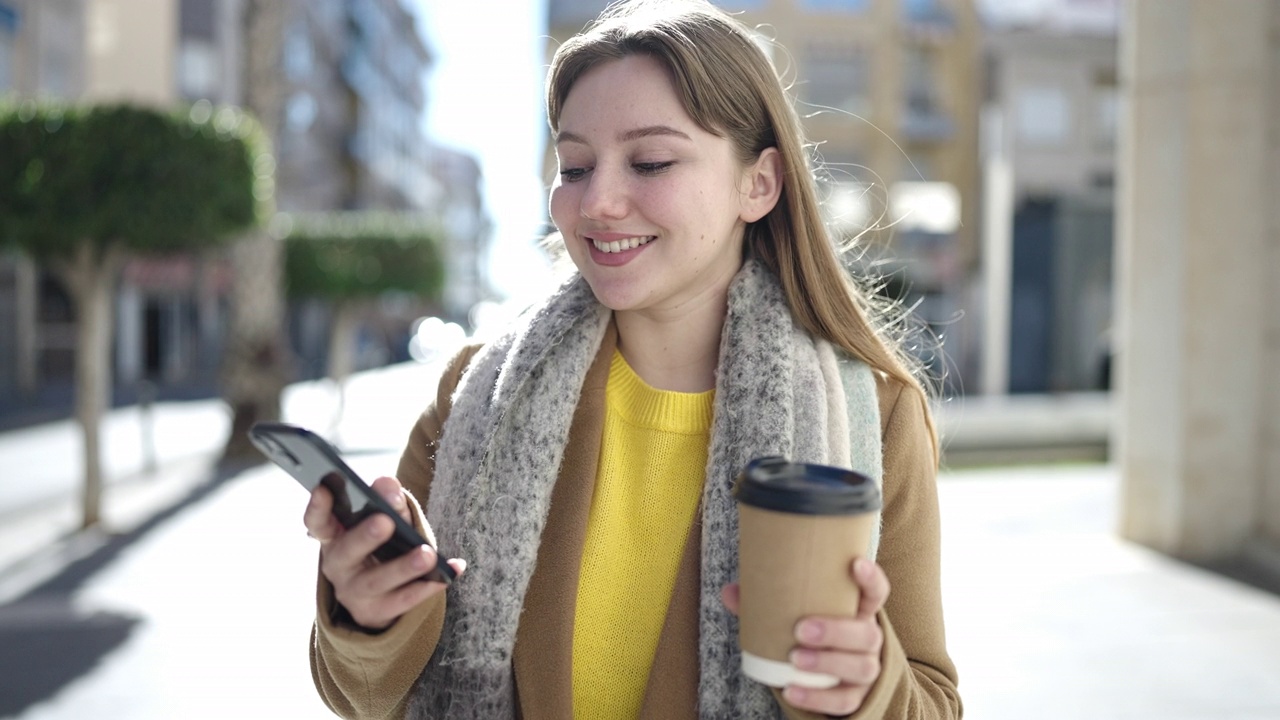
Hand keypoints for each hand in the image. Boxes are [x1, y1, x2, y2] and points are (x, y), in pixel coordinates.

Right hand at [303, 475, 464, 630]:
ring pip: (376, 582)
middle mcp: (338, 566)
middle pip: (346, 553)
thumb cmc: (379, 547)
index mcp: (334, 537)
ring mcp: (354, 593)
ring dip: (402, 567)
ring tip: (427, 555)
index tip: (323, 488)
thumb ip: (386, 501)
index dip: (317, 507)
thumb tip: (389, 484)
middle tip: (385, 522)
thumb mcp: (382, 521)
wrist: (379, 597)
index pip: (318, 522)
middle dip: (365, 536)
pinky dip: (428, 586)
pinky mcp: (375, 612)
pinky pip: (403, 601)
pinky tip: (450, 571)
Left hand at [721, 557, 889, 716]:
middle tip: (801, 629)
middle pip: (867, 634)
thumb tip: (731, 591)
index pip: (875, 591)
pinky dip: (816, 697)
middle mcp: (869, 639)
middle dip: (836, 631)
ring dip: (827, 663)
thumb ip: (766, 601)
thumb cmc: (810, 632)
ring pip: (861, 667)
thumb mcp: (796, 614)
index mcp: (858, 610)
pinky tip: (792, 690)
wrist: (826, 676)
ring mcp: (866, 669)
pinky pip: (842, 701)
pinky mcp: (855, 697)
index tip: (854, 564)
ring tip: (795, 659)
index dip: (870, 578)